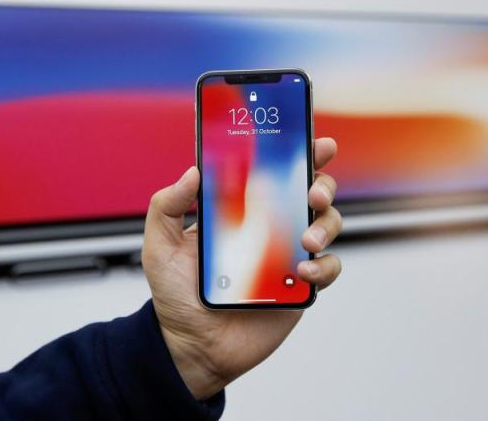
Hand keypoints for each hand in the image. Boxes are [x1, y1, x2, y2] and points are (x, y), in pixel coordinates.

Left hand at [142, 137, 342, 399]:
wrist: (190, 346)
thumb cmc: (176, 294)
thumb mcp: (160, 245)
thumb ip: (167, 205)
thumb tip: (193, 171)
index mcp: (241, 208)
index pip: (274, 170)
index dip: (298, 151)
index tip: (313, 140)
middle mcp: (270, 226)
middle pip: (311, 191)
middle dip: (322, 182)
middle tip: (312, 191)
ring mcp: (288, 255)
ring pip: (327, 224)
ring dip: (326, 224)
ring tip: (306, 240)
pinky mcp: (300, 287)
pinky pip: (328, 269)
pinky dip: (324, 266)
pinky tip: (302, 271)